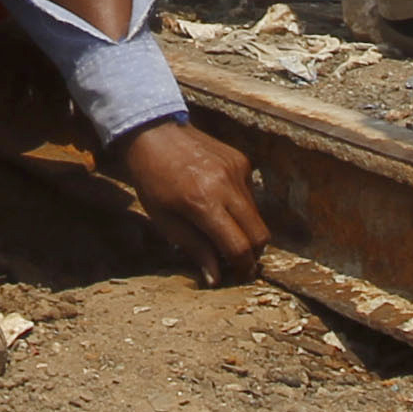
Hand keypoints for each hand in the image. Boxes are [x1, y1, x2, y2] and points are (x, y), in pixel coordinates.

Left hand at [112, 119, 270, 281]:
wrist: (154, 133)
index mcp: (203, 204)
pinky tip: (219, 201)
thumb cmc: (152, 181)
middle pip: (260, 234)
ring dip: (246, 229)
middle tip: (237, 260)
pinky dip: (241, 206)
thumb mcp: (165, 221)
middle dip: (253, 253)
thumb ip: (195, 249)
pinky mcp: (242, 160)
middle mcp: (226, 186)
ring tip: (222, 229)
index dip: (242, 267)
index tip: (236, 275)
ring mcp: (238, 170)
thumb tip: (216, 278)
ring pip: (257, 215)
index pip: (239, 246)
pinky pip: (251, 194)